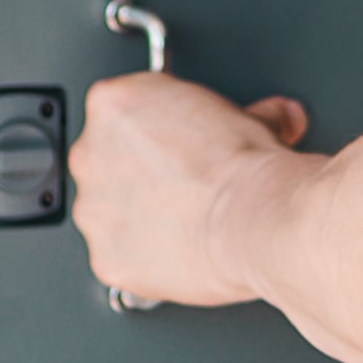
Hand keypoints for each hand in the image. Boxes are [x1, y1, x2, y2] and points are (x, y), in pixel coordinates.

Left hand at [68, 72, 311, 305]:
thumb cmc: (246, 170)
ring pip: (109, 212)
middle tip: (187, 184)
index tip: (182, 145)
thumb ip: (249, 116)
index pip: (123, 112)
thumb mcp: (254, 120)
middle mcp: (91, 153)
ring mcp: (93, 209)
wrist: (255, 222)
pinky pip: (119, 256)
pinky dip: (143, 258)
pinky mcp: (105, 257)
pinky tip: (178, 250)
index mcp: (114, 105)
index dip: (160, 133)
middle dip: (142, 174)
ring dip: (138, 216)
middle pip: (108, 161)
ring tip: (187, 221)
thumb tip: (272, 119)